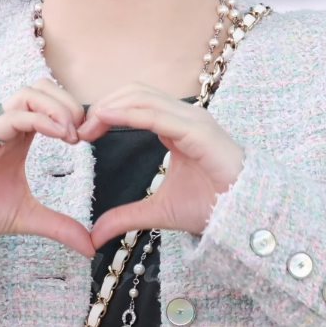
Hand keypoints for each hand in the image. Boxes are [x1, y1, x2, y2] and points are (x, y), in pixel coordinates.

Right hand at [0, 78, 93, 257]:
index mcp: (21, 134)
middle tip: (83, 132)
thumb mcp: (27, 216)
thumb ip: (59, 226)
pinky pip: (14, 115)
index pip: (50, 101)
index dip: (73, 111)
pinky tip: (59, 135)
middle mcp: (9, 124)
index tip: (89, 137)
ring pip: (28, 92)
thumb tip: (90, 247)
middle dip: (68, 102)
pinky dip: (41, 119)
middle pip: (42, 86)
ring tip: (72, 134)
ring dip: (56, 106)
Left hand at [77, 82, 244, 249]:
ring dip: (112, 105)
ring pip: (144, 96)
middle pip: (136, 92)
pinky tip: (107, 118)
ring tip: (89, 124)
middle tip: (81, 129)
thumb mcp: (158, 210)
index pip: (135, 101)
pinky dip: (130, 113)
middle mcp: (184, 115)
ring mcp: (193, 119)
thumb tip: (95, 234)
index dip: (107, 110)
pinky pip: (159, 115)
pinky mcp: (199, 130)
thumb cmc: (211, 207)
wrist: (244, 218)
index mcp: (175, 125)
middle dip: (105, 104)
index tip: (83, 132)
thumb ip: (127, 216)